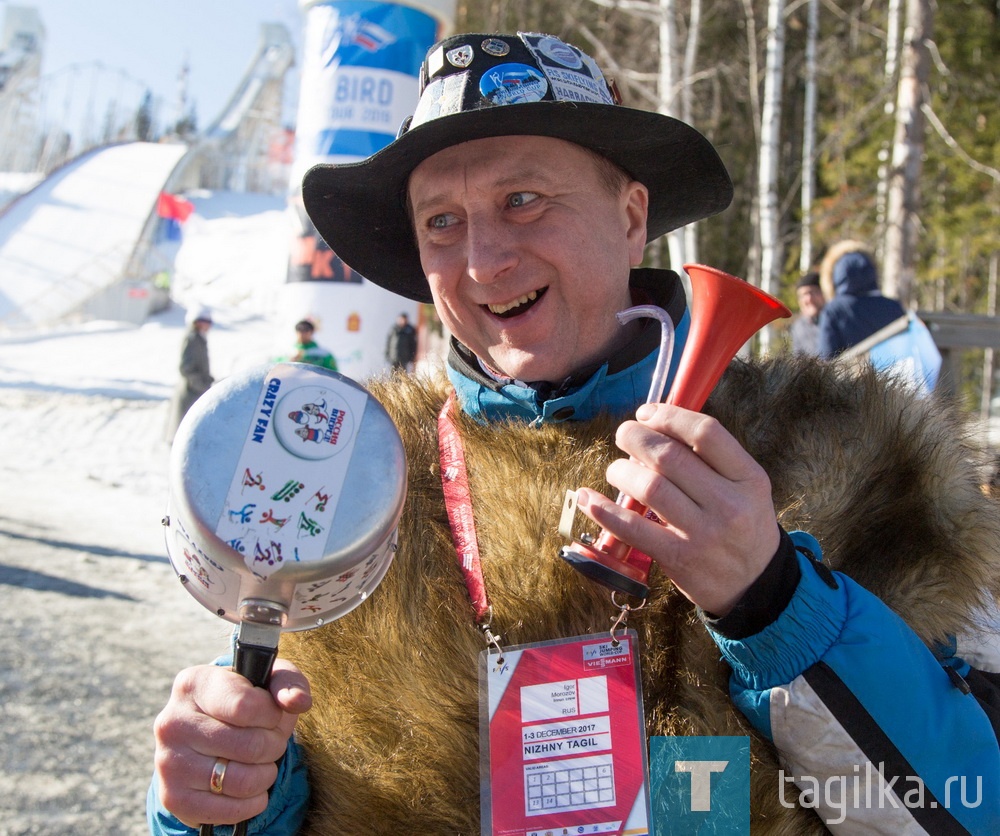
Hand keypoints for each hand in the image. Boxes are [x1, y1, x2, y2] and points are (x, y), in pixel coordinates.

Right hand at [153, 658, 311, 827]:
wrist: (209, 734)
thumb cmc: (246, 700)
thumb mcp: (268, 680)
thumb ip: (288, 683)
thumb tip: (298, 702)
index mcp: (193, 684)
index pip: (245, 705)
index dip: (271, 715)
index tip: (271, 714)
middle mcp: (172, 722)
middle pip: (249, 746)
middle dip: (273, 745)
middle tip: (270, 740)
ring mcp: (168, 762)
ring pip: (242, 781)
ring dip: (266, 774)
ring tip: (262, 762)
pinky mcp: (173, 797)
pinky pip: (230, 811)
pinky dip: (253, 802)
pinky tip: (252, 787)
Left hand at [575, 402, 779, 615]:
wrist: (755, 586)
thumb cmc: (742, 526)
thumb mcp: (745, 488)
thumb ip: (710, 459)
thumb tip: (655, 426)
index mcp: (749, 478)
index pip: (706, 432)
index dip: (668, 415)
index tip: (646, 413)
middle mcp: (729, 504)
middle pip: (669, 457)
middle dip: (636, 438)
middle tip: (623, 435)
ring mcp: (703, 533)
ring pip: (648, 487)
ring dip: (620, 471)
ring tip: (615, 469)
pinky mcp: (678, 559)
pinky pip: (631, 528)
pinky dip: (603, 511)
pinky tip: (588, 499)